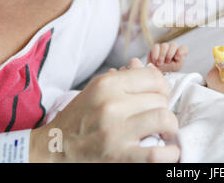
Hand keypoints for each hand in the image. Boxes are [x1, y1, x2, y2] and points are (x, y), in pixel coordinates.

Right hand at [31, 58, 179, 162]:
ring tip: (164, 132)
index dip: (162, 88)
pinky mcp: (120, 156)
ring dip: (169, 128)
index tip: (158, 97)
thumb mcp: (96, 91)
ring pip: (165, 119)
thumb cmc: (78, 119)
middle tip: (157, 117)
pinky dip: (171, 153)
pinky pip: (158, 153)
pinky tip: (168, 151)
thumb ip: (123, 78)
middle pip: (160, 99)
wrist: (53, 149)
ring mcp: (117, 131)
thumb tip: (147, 66)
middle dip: (163, 108)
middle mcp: (112, 104)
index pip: (154, 77)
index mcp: (107, 84)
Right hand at [147, 42, 187, 72]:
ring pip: (164, 45)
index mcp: (179, 53)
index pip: (184, 48)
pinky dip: (155, 55)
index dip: (181, 52)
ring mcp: (164, 47)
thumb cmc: (168, 69)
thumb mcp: (177, 67)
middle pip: (174, 44)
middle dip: (170, 54)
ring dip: (162, 55)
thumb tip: (178, 56)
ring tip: (160, 63)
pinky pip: (156, 47)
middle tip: (167, 62)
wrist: (157, 72)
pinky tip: (155, 61)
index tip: (177, 59)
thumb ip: (181, 60)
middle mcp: (172, 48)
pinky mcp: (155, 48)